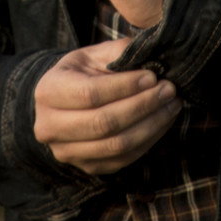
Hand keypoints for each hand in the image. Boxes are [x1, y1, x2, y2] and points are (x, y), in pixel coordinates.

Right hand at [34, 38, 181, 173]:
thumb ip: (119, 53)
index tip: (152, 76)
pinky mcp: (87, 167)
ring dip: (151, 125)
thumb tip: (152, 61)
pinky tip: (163, 121)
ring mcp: (66, 152)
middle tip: (169, 90)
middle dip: (143, 106)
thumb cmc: (81, 72)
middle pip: (103, 123)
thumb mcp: (93, 54)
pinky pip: (123, 160)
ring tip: (172, 104)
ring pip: (116, 146)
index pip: (90, 94)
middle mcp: (50, 126)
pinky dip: (148, 141)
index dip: (125, 87)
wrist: (63, 101)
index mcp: (48, 91)